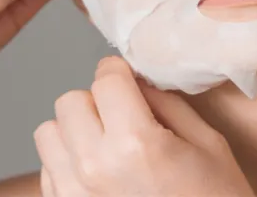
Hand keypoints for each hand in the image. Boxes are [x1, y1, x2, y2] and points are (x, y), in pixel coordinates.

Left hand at [34, 57, 254, 196]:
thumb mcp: (208, 144)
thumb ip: (167, 104)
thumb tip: (137, 81)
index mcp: (135, 144)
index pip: (105, 79)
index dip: (119, 71)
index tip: (128, 77)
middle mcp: (95, 168)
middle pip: (70, 101)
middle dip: (96, 100)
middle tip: (124, 116)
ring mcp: (74, 195)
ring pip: (49, 133)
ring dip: (75, 131)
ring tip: (108, 145)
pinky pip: (48, 169)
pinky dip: (68, 162)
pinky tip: (102, 174)